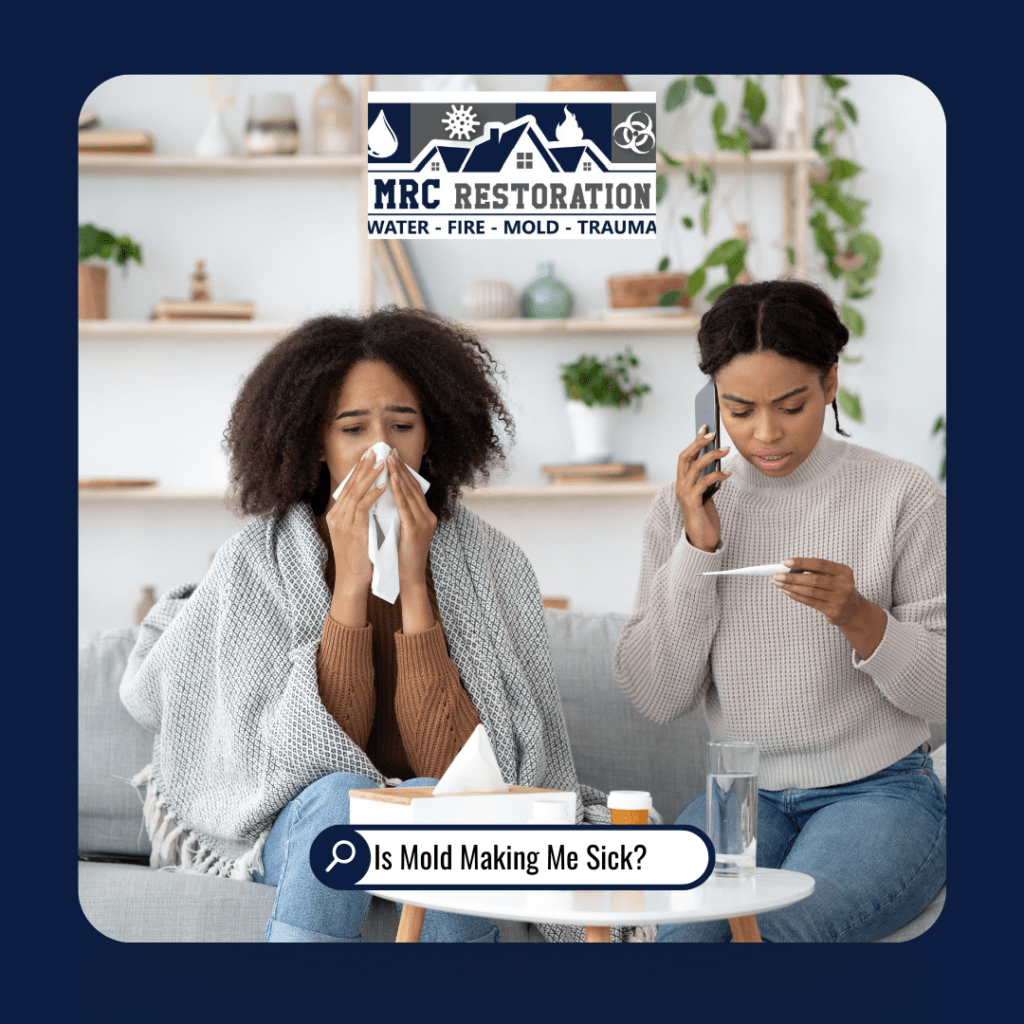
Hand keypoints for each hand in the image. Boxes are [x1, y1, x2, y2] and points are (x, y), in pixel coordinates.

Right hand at [324, 448, 387, 603]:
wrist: (352, 579)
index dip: (358, 471)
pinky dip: (373, 495)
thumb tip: (372, 500)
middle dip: (363, 467)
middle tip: (374, 451)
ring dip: (370, 476)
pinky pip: (363, 507)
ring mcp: (343, 522)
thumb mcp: (356, 532)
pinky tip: (384, 486)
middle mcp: (337, 515)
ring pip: (356, 492)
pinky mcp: (353, 529)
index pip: (348, 487)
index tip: (368, 457)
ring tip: (382, 463)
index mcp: (336, 515)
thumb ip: (359, 516)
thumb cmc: (358, 557)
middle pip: (350, 485)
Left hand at [388, 453, 437, 632]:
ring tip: (389, 459)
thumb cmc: (401, 558)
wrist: (408, 578)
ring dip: (399, 474)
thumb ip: (399, 515)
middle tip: (390, 450)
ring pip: (410, 493)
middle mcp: (428, 517)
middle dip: (401, 467)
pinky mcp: (415, 529)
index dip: (404, 472)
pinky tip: (392, 479)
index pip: (413, 489)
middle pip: (413, 487)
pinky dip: (399, 491)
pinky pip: (405, 506)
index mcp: (425, 517)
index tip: (393, 457)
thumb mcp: (402, 531)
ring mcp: (424, 523)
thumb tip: (387, 498)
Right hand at [675, 427, 730, 552]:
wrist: (701, 541)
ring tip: (726, 450)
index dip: (694, 442)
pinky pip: (705, 482)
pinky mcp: (692, 501)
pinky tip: (727, 474)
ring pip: (695, 466)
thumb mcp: (706, 495)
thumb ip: (706, 481)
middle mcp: (680, 486)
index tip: (704, 429)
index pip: (684, 457)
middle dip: (698, 443)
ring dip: (712, 456)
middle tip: (712, 435)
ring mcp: (685, 493)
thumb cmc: (705, 518)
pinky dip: (717, 475)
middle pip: (685, 457)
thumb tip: (717, 464)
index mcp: (682, 483)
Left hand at [772, 557, 887, 658]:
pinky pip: (810, 602)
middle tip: (776, 575)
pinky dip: (795, 596)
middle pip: (814, 579)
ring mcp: (840, 599)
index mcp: (844, 571)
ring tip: (777, 583)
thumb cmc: (835, 588)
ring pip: (810, 592)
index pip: (820, 564)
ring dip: (791, 587)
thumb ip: (814, 570)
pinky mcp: (833, 611)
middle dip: (792, 577)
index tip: (785, 562)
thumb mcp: (831, 576)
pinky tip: (786, 591)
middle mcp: (844, 585)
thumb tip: (788, 567)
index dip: (802, 562)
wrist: (852, 610)